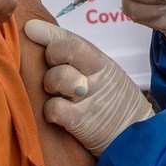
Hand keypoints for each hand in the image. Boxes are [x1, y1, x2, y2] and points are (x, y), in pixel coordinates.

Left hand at [24, 19, 153, 155]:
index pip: (74, 40)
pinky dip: (51, 110)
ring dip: (50, 83)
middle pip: (68, 51)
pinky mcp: (81, 122)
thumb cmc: (113, 102)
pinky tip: (58, 113)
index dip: (49, 33)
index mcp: (101, 63)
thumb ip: (79, 58)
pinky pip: (54, 108)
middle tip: (52, 66)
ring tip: (58, 92)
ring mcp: (88, 99)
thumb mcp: (103, 74)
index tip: (30, 28)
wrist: (135, 137)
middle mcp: (95, 77)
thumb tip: (42, 36)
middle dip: (51, 55)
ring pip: (57, 78)